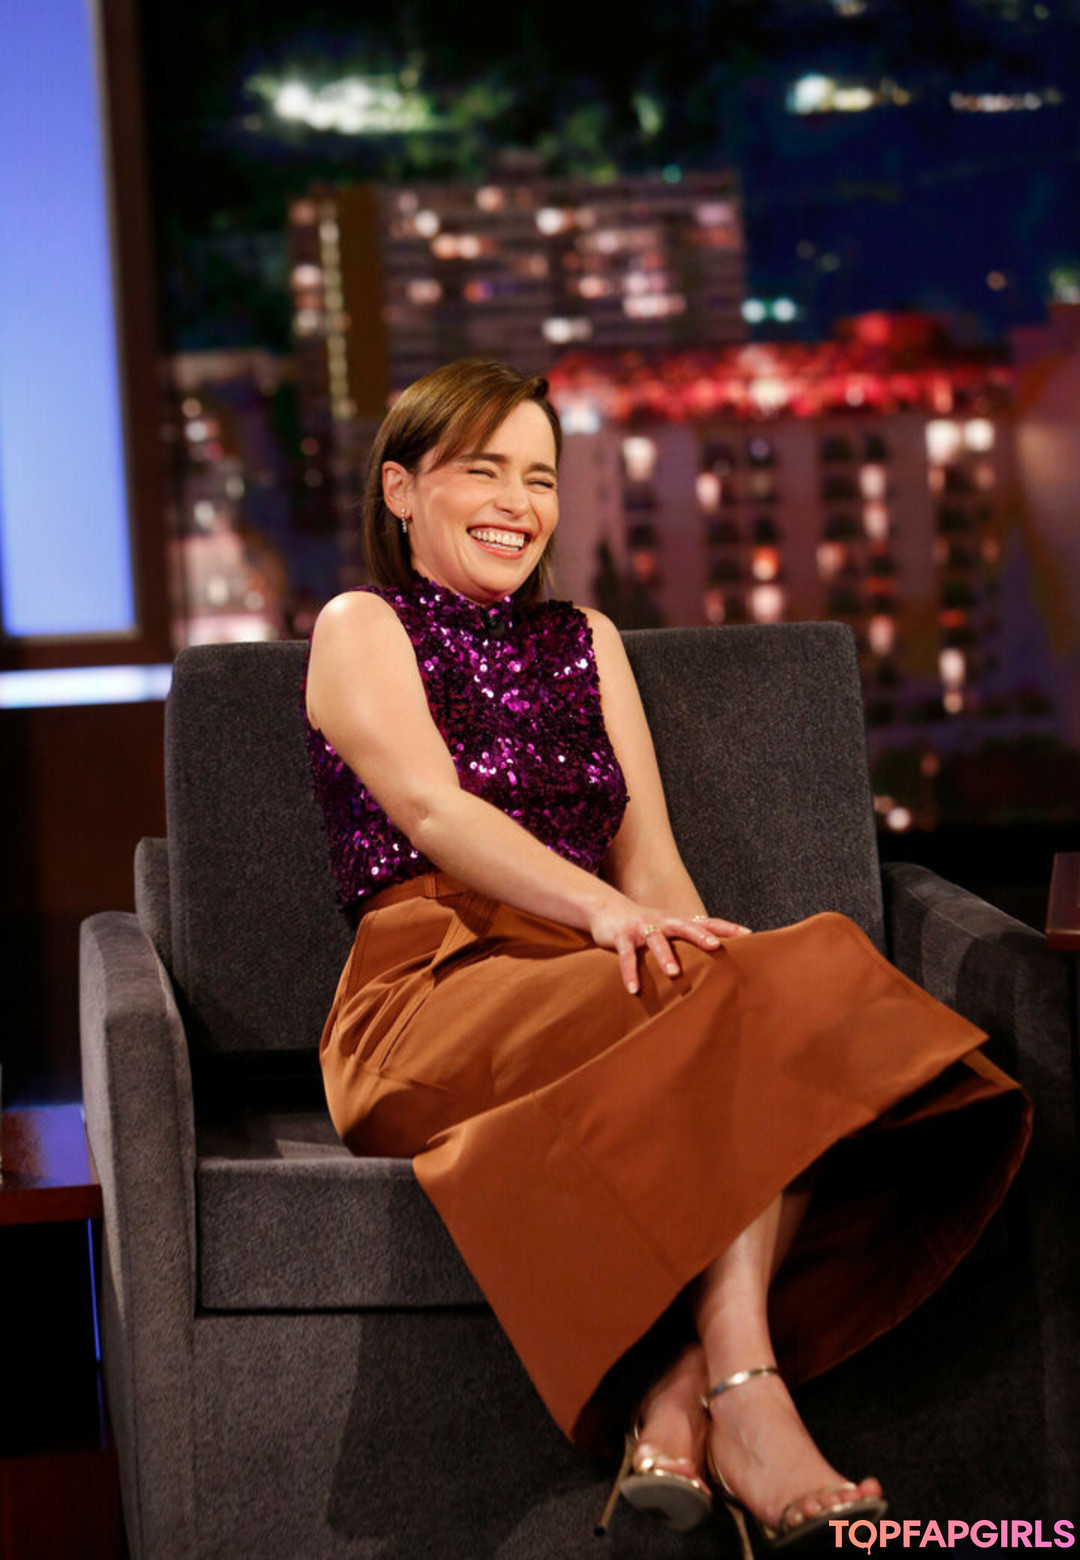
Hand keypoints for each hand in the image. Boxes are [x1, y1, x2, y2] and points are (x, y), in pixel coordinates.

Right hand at [587, 894, 750, 994]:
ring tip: (674, 973)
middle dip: (700, 936)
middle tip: (716, 947)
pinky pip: (626, 956)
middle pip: (685, 926)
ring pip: (656, 940)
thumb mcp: (669, 929)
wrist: (607, 908)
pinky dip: (629, 972)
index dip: (727, 928)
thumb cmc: (646, 925)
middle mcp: (663, 922)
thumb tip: (718, 957)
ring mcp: (642, 928)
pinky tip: (634, 989)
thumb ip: (690, 941)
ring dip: (665, 957)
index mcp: (678, 921)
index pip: (707, 922)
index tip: (749, 935)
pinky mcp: (622, 937)